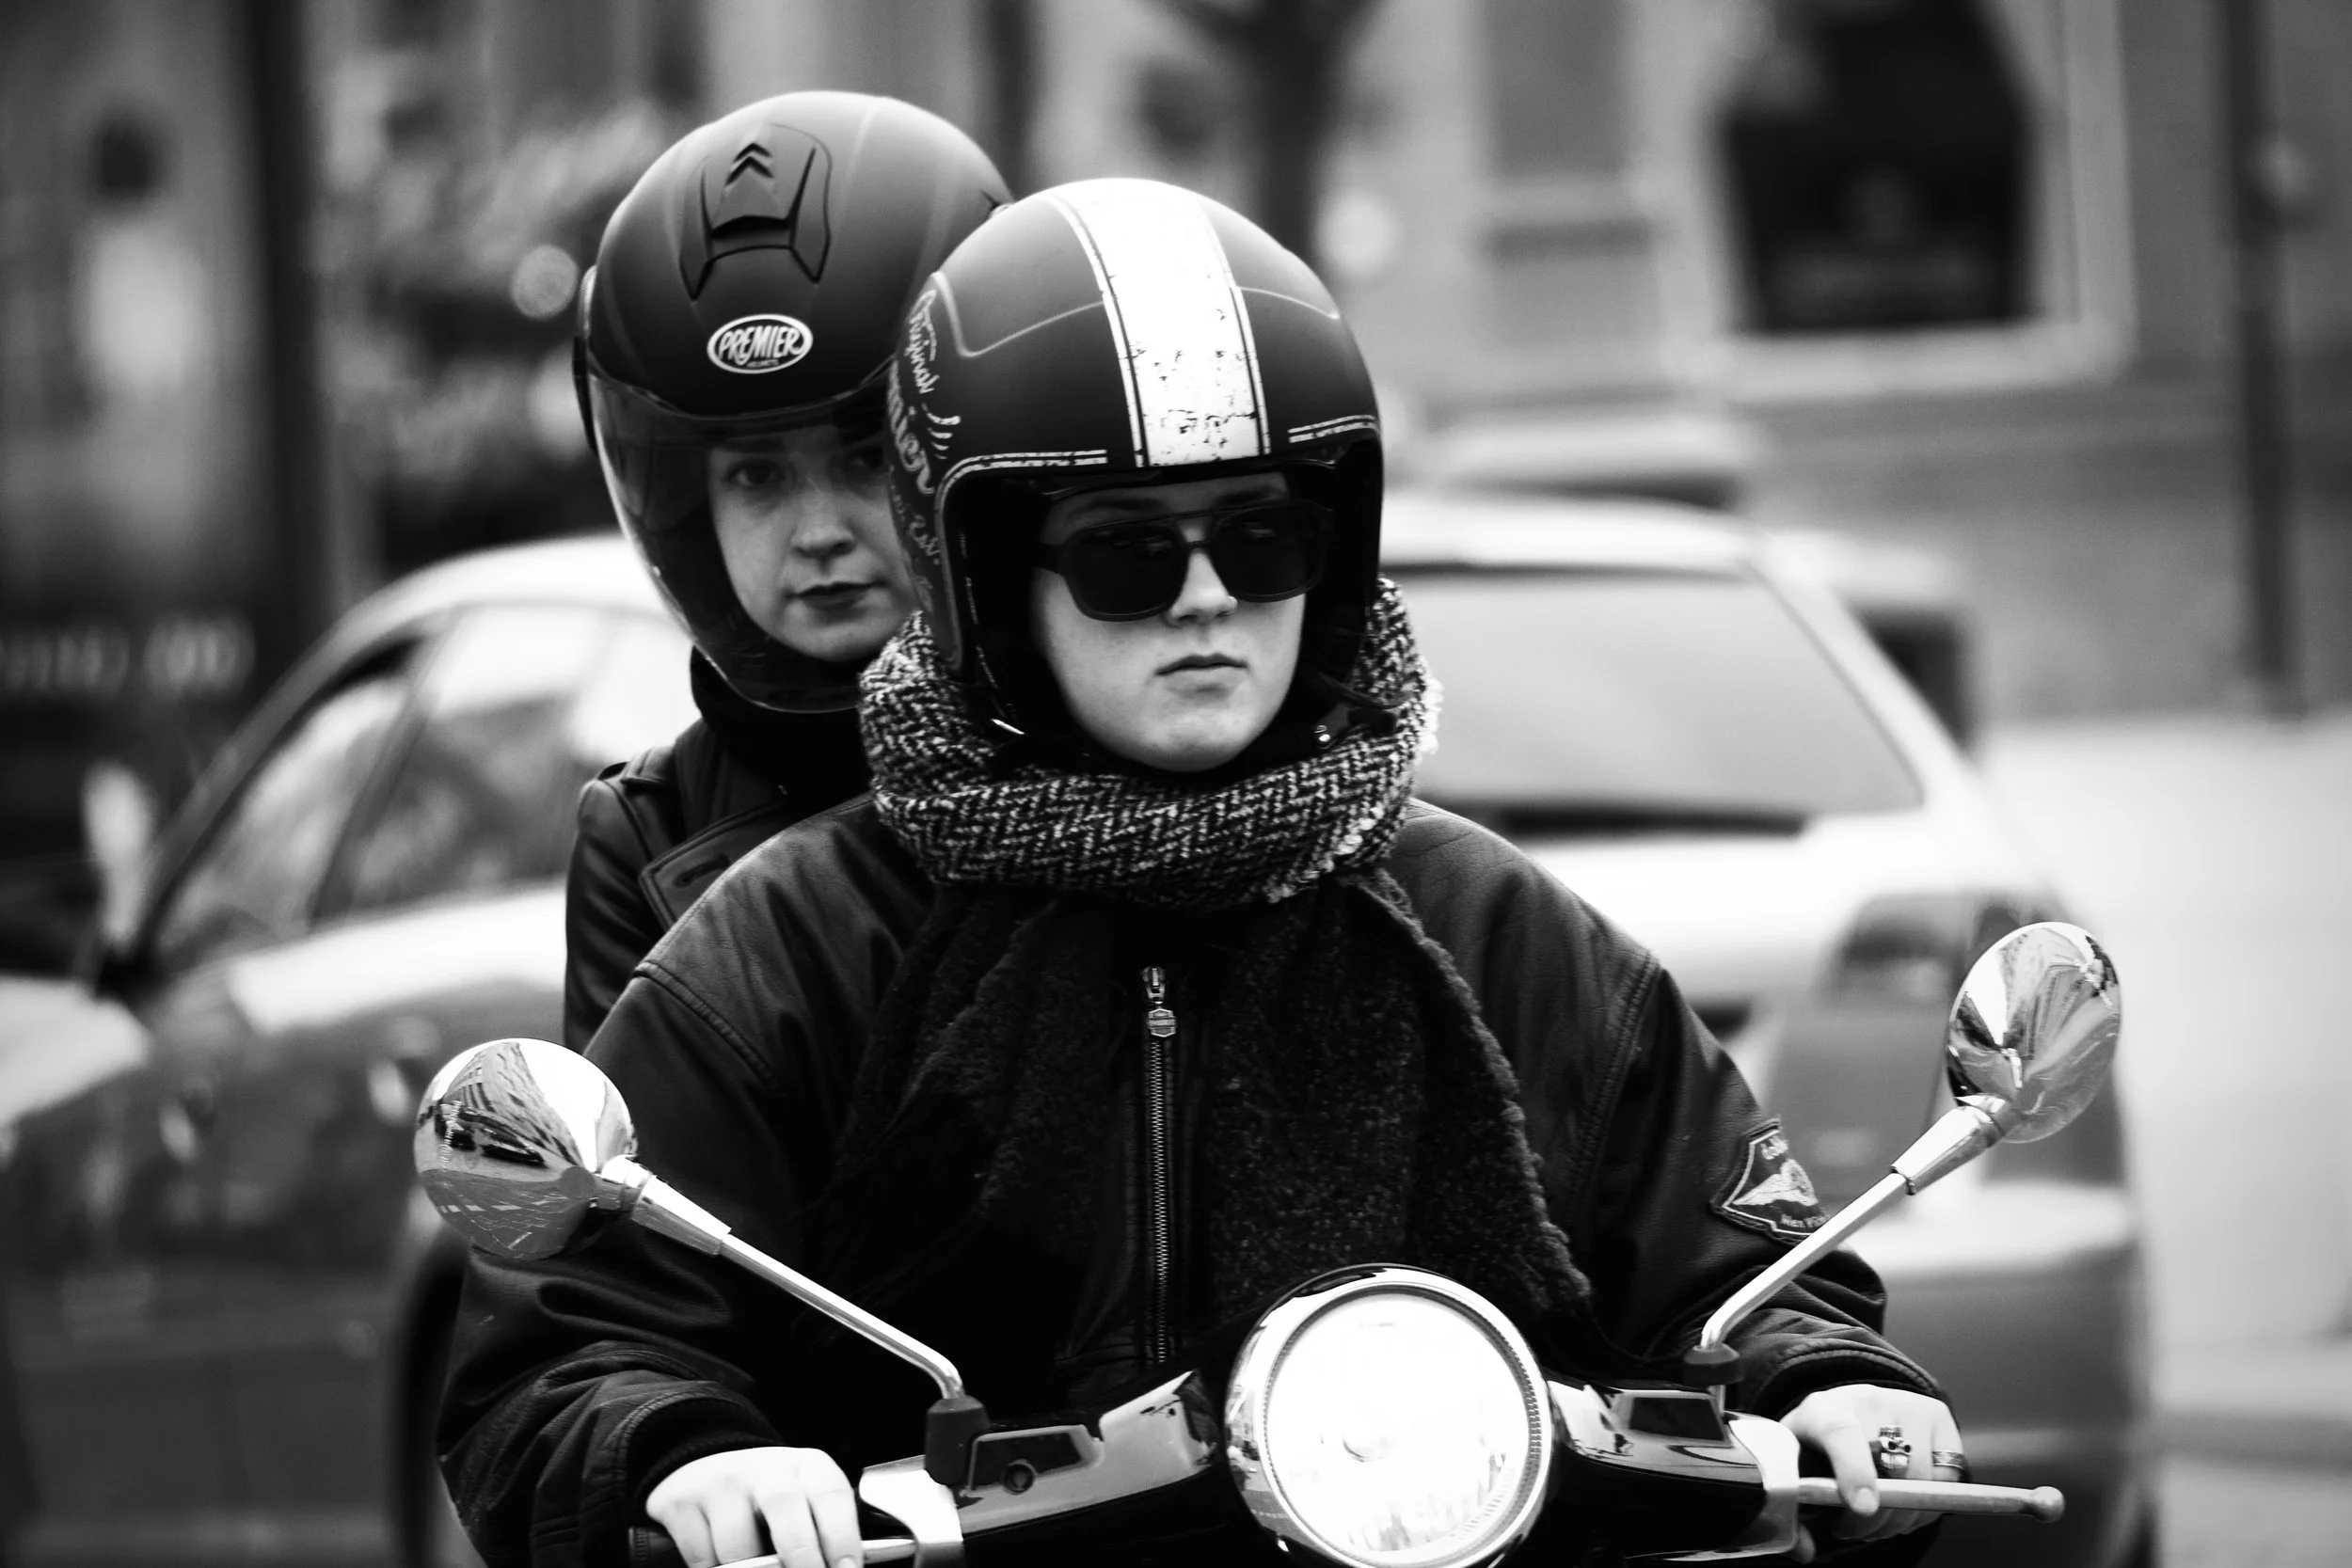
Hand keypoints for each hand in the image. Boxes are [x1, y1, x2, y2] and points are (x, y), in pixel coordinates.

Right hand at [646, 1446, 861, 1567]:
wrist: (709, 1468)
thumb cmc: (771, 1498)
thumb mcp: (805, 1504)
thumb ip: (820, 1534)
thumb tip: (838, 1567)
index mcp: (807, 1467)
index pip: (831, 1494)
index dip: (842, 1536)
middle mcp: (766, 1468)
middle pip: (784, 1505)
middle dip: (799, 1553)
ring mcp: (722, 1482)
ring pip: (736, 1544)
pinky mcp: (682, 1502)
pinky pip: (700, 1556)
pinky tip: (723, 1563)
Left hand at [1780, 1384, 1960, 1553]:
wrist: (1842, 1410)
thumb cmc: (1814, 1445)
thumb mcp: (1792, 1467)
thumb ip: (1793, 1508)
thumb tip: (1805, 1551)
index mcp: (1821, 1408)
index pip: (1840, 1432)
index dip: (1854, 1471)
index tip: (1861, 1508)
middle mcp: (1868, 1399)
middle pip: (1890, 1468)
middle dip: (1876, 1517)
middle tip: (1853, 1530)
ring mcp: (1907, 1404)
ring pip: (1923, 1479)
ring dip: (1902, 1516)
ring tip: (1876, 1522)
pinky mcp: (1938, 1416)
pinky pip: (1948, 1479)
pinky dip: (1927, 1507)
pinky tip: (1902, 1509)